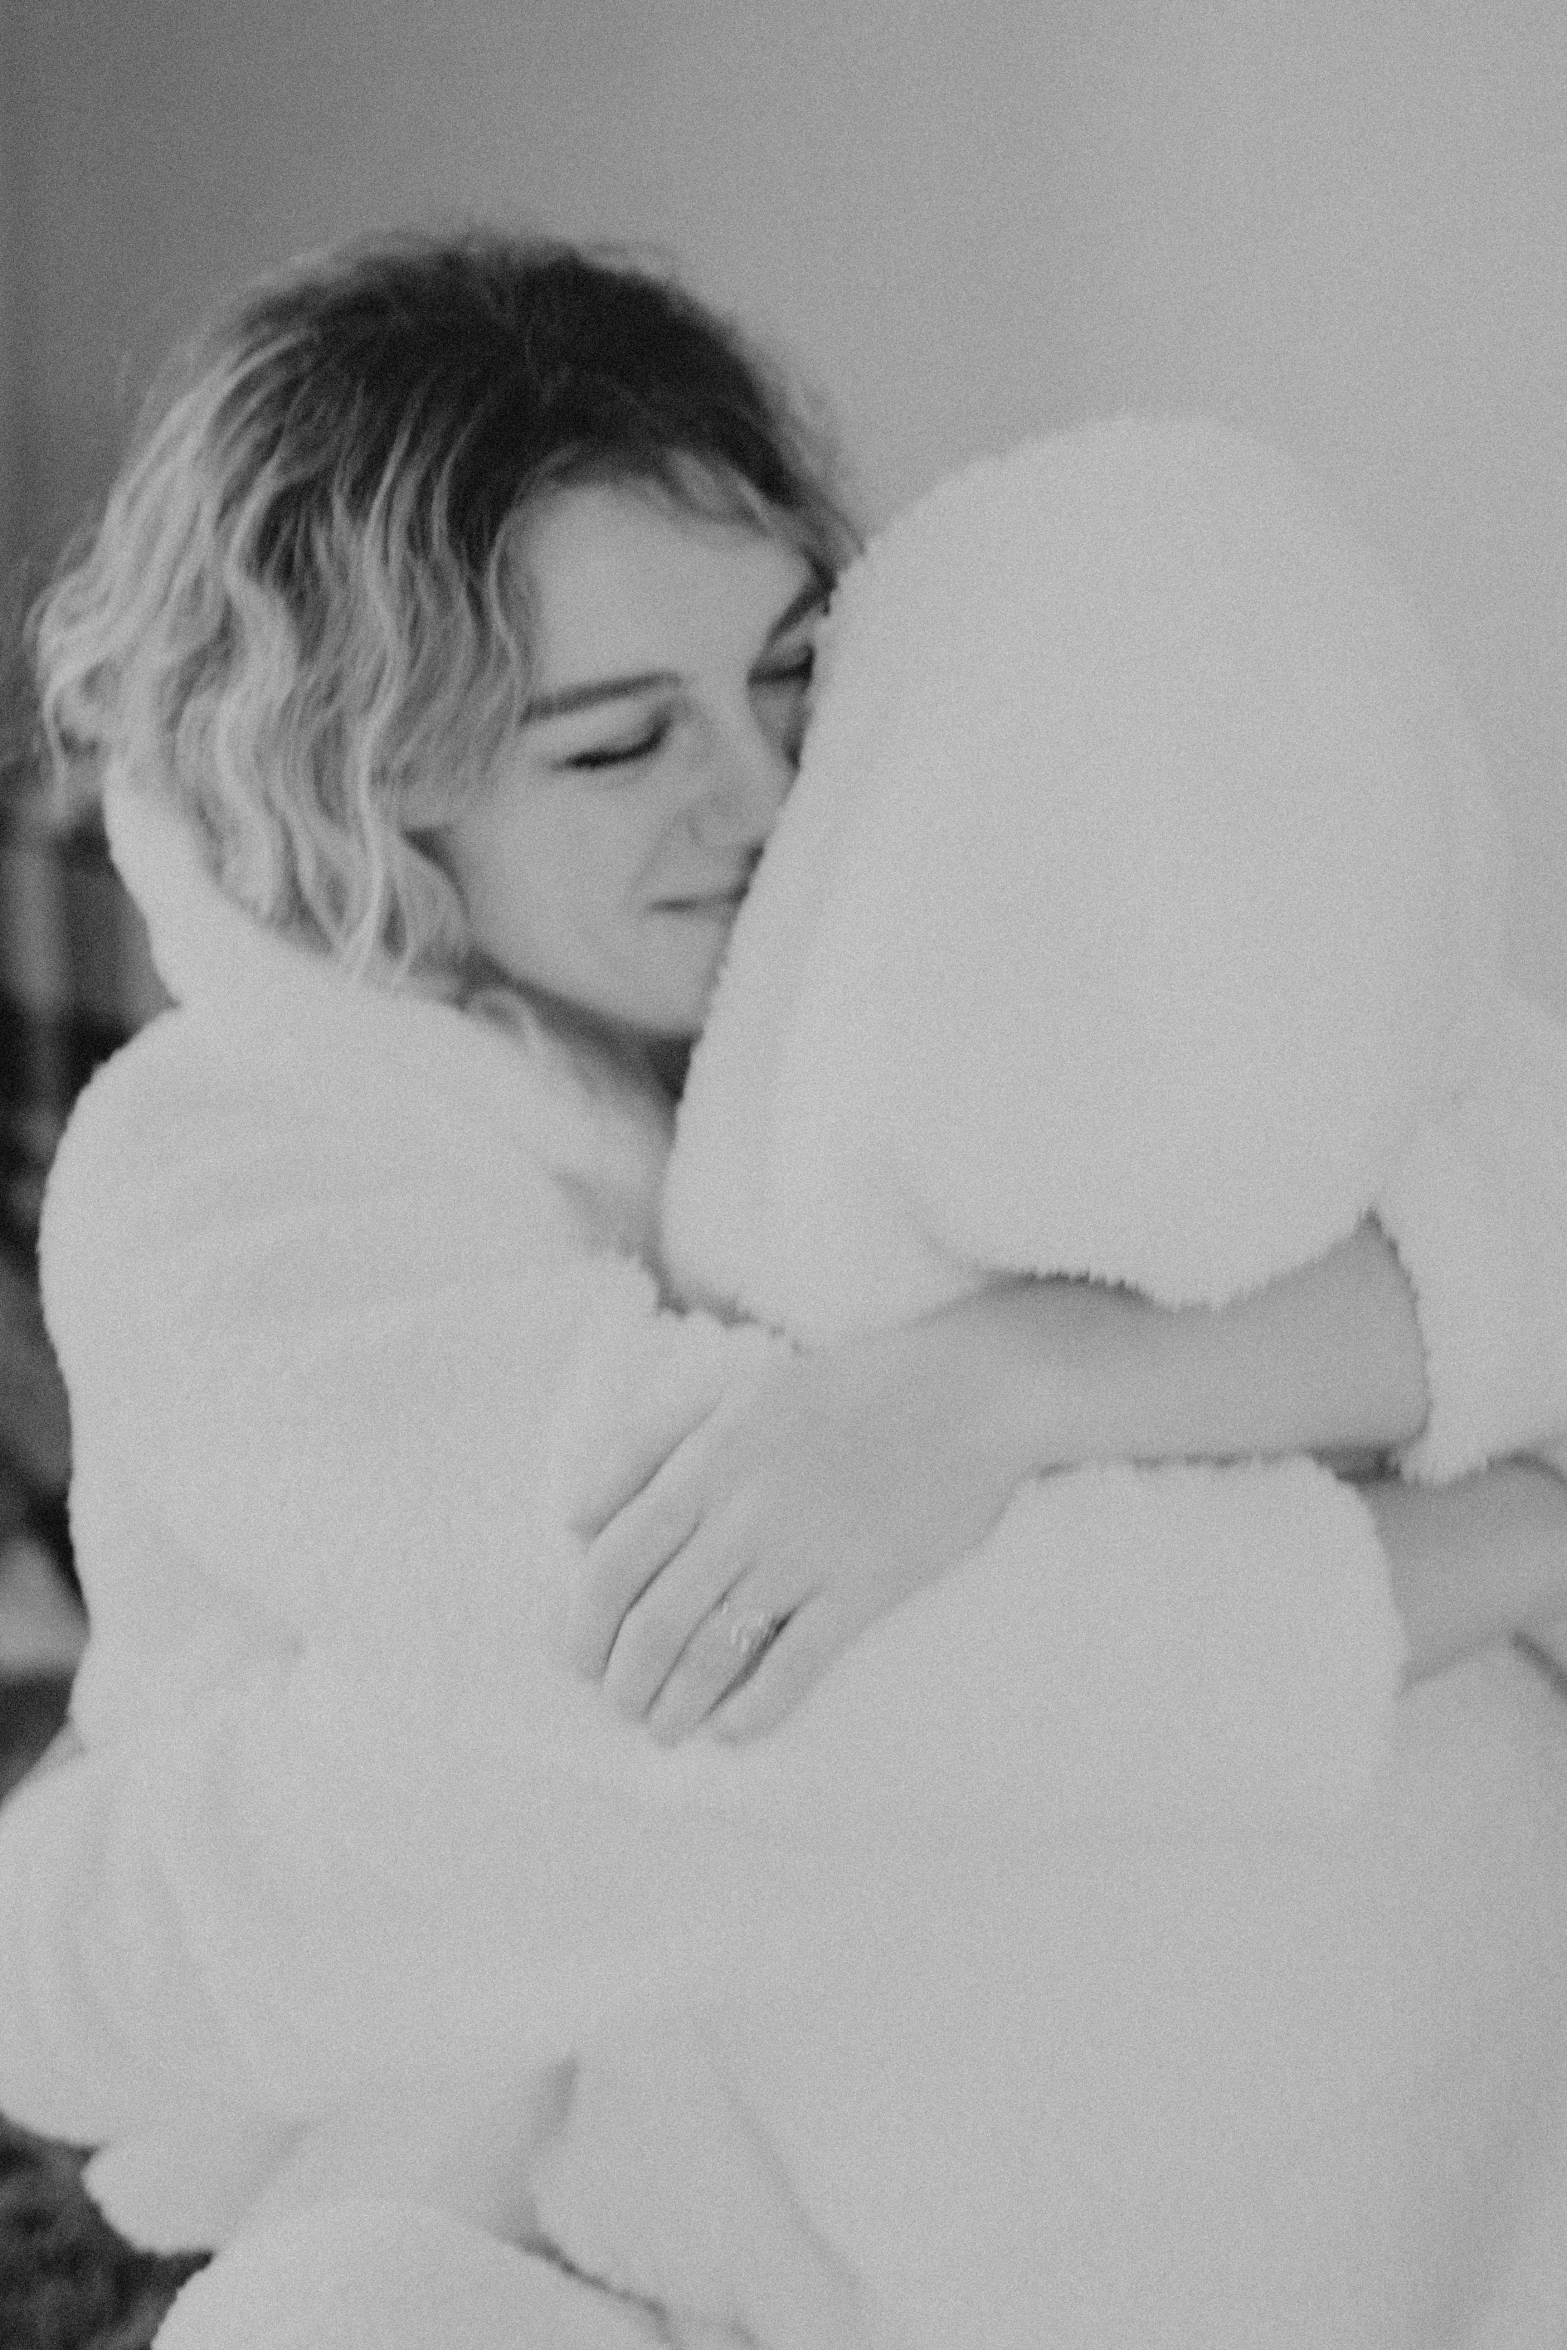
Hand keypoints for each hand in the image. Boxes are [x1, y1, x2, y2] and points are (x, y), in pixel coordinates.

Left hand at [560, 1317, 1029, 1744]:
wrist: (967, 1392)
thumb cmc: (844, 1390)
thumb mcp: (732, 1394)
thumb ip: (644, 1446)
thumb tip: (573, 1518)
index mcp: (706, 1460)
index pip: (613, 1559)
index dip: (581, 1621)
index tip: (576, 1656)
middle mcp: (744, 1510)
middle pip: (654, 1617)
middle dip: (621, 1677)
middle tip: (616, 1702)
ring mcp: (805, 1551)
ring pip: (712, 1649)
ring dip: (674, 1702)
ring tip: (661, 1726)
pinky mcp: (865, 1585)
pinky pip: (796, 1664)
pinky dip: (755, 1708)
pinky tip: (732, 1729)